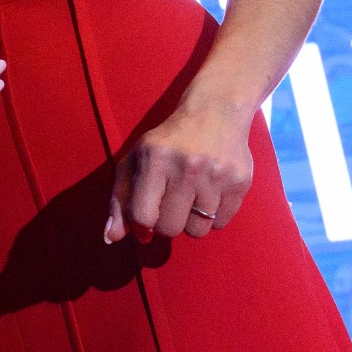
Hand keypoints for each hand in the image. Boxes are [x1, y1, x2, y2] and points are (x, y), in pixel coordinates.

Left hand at [103, 99, 255, 242]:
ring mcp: (216, 175)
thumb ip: (119, 200)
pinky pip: (221, 224)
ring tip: (191, 197)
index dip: (141, 226)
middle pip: (170, 228)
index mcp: (155, 158)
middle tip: (169, 204)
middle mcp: (187, 167)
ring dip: (190, 221)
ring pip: (197, 231)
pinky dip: (213, 217)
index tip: (145, 221)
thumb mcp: (136, 161)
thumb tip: (110, 238)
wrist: (215, 113)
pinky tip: (209, 194)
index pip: (143, 216)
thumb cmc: (167, 142)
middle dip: (166, 224)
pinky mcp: (240, 182)